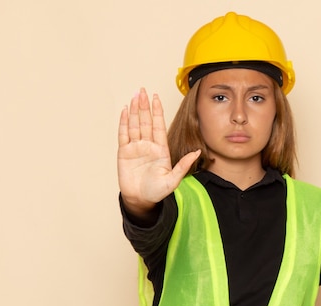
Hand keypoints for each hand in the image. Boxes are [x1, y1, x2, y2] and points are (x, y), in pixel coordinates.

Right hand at [117, 88, 199, 215]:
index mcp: (161, 149)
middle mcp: (148, 145)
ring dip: (135, 110)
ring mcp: (136, 147)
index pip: (158, 125)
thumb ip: (183, 165)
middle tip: (143, 90)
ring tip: (135, 96)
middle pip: (146, 121)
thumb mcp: (173, 179)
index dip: (157, 111)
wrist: (140, 200)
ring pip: (135, 125)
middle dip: (145, 106)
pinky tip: (125, 111)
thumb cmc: (157, 191)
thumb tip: (197, 152)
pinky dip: (124, 122)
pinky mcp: (124, 152)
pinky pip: (123, 134)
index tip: (156, 97)